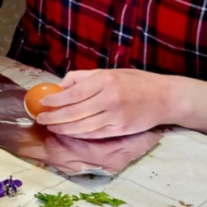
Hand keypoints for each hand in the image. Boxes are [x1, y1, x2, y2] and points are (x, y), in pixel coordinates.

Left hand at [36, 69, 181, 138]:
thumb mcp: (109, 72)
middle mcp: (109, 98)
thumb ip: (84, 78)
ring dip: (63, 128)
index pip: (73, 93)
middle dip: (54, 117)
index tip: (42, 103)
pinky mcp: (121, 129)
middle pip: (74, 112)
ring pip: (82, 126)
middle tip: (40, 119)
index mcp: (105, 80)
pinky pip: (94, 134)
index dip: (54, 100)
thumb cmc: (135, 82)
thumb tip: (59, 86)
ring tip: (51, 127)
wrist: (166, 97)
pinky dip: (79, 134)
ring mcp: (116, 116)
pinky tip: (68, 132)